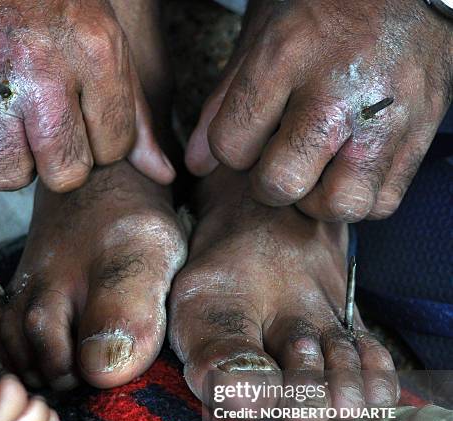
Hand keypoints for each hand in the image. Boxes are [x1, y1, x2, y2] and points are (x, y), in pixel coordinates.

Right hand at [0, 0, 174, 191]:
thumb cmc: (57, 6)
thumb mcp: (109, 48)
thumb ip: (136, 117)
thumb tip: (163, 175)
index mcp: (95, 51)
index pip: (113, 150)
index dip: (102, 146)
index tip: (86, 122)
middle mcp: (40, 67)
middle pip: (64, 173)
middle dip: (62, 164)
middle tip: (51, 133)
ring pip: (8, 176)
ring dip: (15, 164)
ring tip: (16, 130)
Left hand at [186, 0, 452, 220]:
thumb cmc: (328, 12)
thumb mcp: (264, 38)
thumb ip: (224, 103)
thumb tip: (197, 165)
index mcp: (287, 57)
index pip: (232, 147)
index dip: (232, 153)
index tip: (249, 140)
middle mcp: (337, 93)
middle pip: (282, 184)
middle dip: (271, 184)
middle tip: (281, 162)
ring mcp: (385, 119)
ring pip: (338, 204)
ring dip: (319, 199)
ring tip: (320, 170)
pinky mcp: (419, 139)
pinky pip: (380, 203)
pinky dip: (360, 196)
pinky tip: (351, 169)